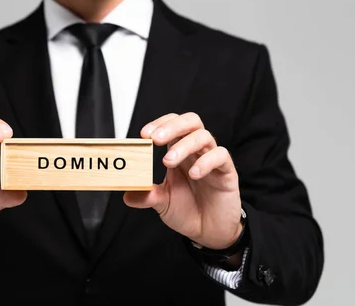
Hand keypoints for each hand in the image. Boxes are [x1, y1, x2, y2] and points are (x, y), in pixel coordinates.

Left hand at [124, 113, 242, 249]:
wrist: (209, 232)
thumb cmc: (188, 211)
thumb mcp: (162, 203)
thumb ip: (147, 196)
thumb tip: (127, 194)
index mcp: (179, 152)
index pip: (172, 124)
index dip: (159, 124)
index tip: (144, 134)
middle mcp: (196, 151)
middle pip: (191, 121)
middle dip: (172, 126)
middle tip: (155, 139)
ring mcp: (212, 160)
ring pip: (204, 136)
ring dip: (184, 145)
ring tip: (168, 161)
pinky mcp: (227, 172)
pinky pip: (221, 156)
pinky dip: (206, 161)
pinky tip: (193, 173)